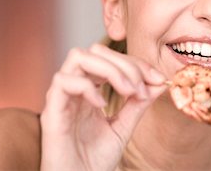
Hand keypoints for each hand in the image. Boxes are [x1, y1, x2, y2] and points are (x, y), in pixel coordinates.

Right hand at [40, 43, 165, 170]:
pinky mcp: (51, 112)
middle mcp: (74, 88)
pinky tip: (102, 104)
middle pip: (95, 51)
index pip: (110, 58)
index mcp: (90, 89)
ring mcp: (61, 98)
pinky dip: (88, 87)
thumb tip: (159, 82)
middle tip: (141, 87)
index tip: (157, 79)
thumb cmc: (96, 159)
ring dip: (109, 69)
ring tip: (127, 91)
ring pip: (78, 57)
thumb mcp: (124, 126)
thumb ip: (138, 103)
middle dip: (125, 63)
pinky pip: (63, 82)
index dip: (136, 63)